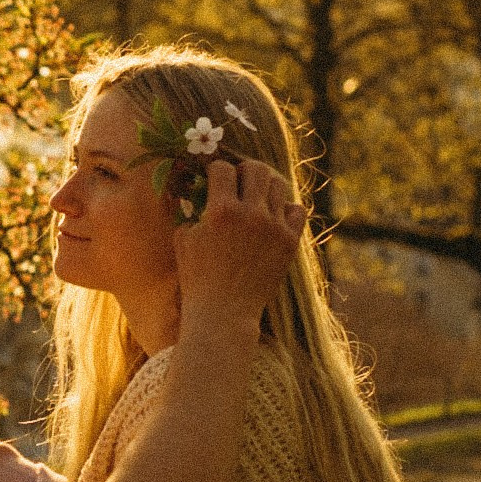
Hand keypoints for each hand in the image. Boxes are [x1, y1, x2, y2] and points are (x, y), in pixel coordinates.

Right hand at [172, 158, 306, 337]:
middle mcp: (251, 214)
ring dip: (265, 187)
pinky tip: (273, 217)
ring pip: (279, 184)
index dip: (215, 170)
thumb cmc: (197, 277)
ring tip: (256, 198)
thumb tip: (196, 191)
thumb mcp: (183, 240)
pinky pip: (297, 209)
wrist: (224, 313)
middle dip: (244, 170)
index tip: (214, 178)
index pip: (223, 168)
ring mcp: (274, 227)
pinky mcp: (290, 242)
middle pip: (257, 168)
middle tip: (238, 182)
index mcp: (221, 211)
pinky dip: (285, 208)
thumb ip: (191, 210)